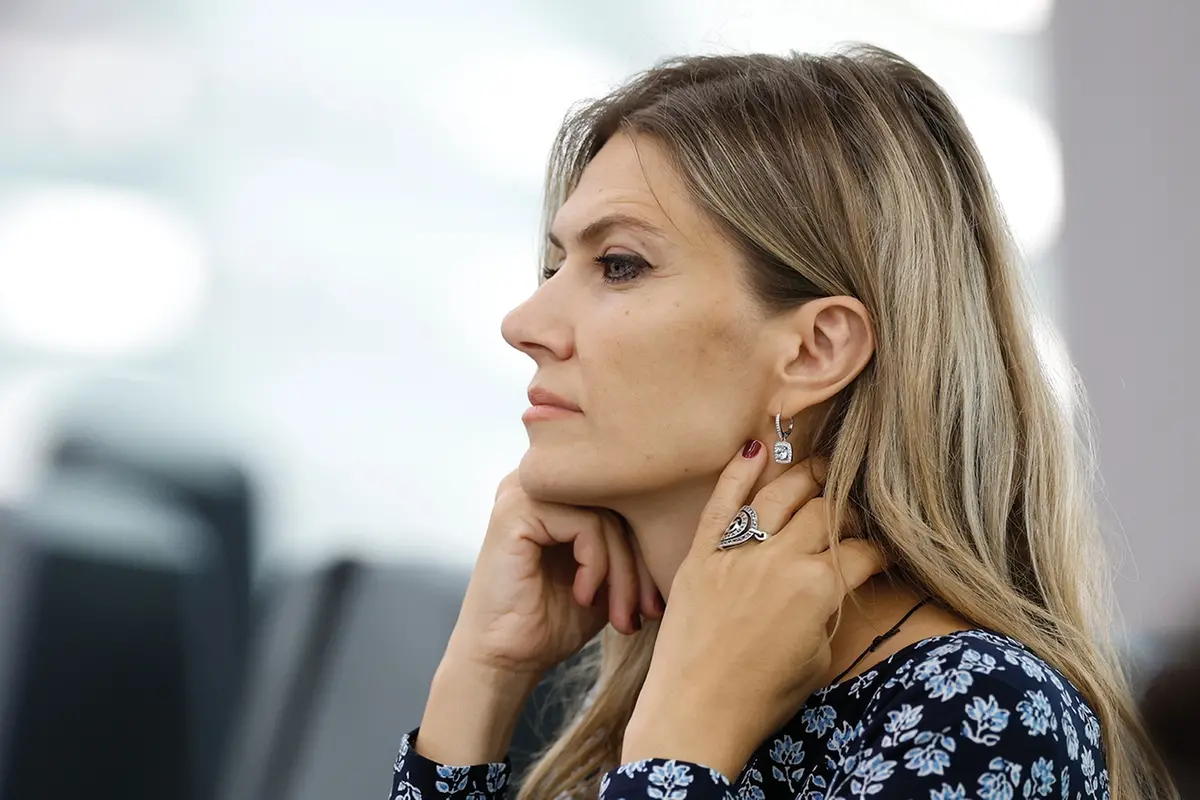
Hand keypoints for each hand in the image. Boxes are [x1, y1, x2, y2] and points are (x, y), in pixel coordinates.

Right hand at [444, 469, 662, 678]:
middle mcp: (542, 481)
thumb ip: (630, 544)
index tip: (654, 605)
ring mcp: (525, 490)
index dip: (649, 551)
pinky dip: (596, 565)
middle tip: (644, 613)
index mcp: (560, 491)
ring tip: (618, 615)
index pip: (625, 502)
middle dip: (640, 565)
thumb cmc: (552, 620)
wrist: (505, 657)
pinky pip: (586, 524)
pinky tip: (584, 596)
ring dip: (623, 572)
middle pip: (620, 505)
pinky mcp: (517, 508)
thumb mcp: (607, 577)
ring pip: (607, 516)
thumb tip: (689, 528)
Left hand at [622, 442, 885, 777]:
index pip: (860, 551)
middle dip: (845, 505)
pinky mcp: (701, 554)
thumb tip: (838, 583)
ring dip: (802, 476)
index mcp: (818, 587)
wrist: (695, 713)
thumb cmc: (761, 698)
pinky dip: (737, 473)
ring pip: (778, 494)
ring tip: (816, 468)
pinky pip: (721, 503)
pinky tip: (754, 450)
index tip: (880, 552)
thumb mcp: (819, 658)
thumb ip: (831, 609)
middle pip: (824, 511)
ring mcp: (737, 552)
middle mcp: (780, 559)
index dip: (876, 550)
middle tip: (850, 507)